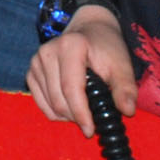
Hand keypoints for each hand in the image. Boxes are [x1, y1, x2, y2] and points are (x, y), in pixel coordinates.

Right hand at [25, 11, 132, 134]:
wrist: (90, 29)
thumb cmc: (106, 48)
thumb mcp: (122, 65)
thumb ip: (125, 88)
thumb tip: (127, 110)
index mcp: (70, 46)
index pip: (71, 89)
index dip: (81, 113)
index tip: (91, 130)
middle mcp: (48, 52)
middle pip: (58, 100)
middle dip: (76, 117)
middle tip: (93, 120)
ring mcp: (36, 61)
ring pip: (49, 104)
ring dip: (66, 115)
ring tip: (84, 111)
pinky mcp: (31, 71)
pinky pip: (40, 102)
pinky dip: (55, 111)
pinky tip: (70, 107)